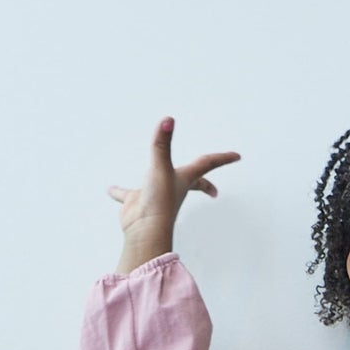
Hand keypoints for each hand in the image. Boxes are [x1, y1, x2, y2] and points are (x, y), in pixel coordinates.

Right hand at [108, 117, 239, 272]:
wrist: (144, 230)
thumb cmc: (159, 201)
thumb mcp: (160, 166)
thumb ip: (162, 143)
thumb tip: (168, 119)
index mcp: (184, 178)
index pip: (207, 164)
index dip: (222, 158)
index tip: (238, 156)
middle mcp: (172, 187)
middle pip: (193, 183)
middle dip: (204, 185)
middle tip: (214, 190)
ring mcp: (155, 196)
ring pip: (157, 187)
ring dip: (155, 182)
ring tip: (151, 180)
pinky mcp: (137, 204)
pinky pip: (127, 196)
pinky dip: (119, 193)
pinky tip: (111, 190)